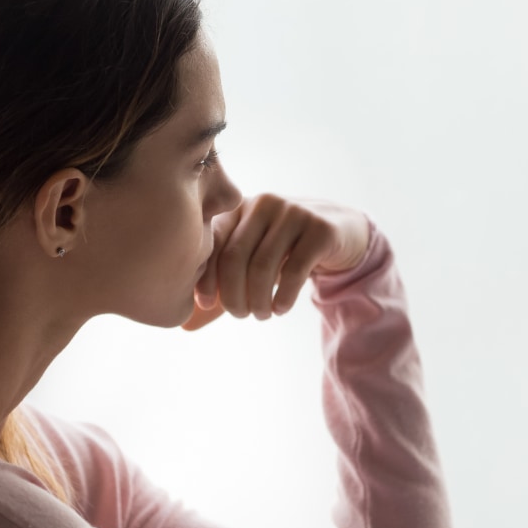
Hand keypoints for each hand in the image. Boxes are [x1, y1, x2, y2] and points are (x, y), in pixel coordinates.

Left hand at [182, 194, 369, 330]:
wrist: (342, 232)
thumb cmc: (287, 250)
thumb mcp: (254, 260)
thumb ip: (225, 284)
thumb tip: (186, 323)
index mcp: (240, 206)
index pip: (214, 242)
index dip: (206, 277)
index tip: (206, 305)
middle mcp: (264, 204)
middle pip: (236, 257)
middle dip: (233, 294)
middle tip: (241, 315)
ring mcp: (294, 212)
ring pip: (263, 266)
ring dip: (258, 300)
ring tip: (262, 314)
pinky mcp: (320, 229)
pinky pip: (294, 270)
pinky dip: (283, 297)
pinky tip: (281, 309)